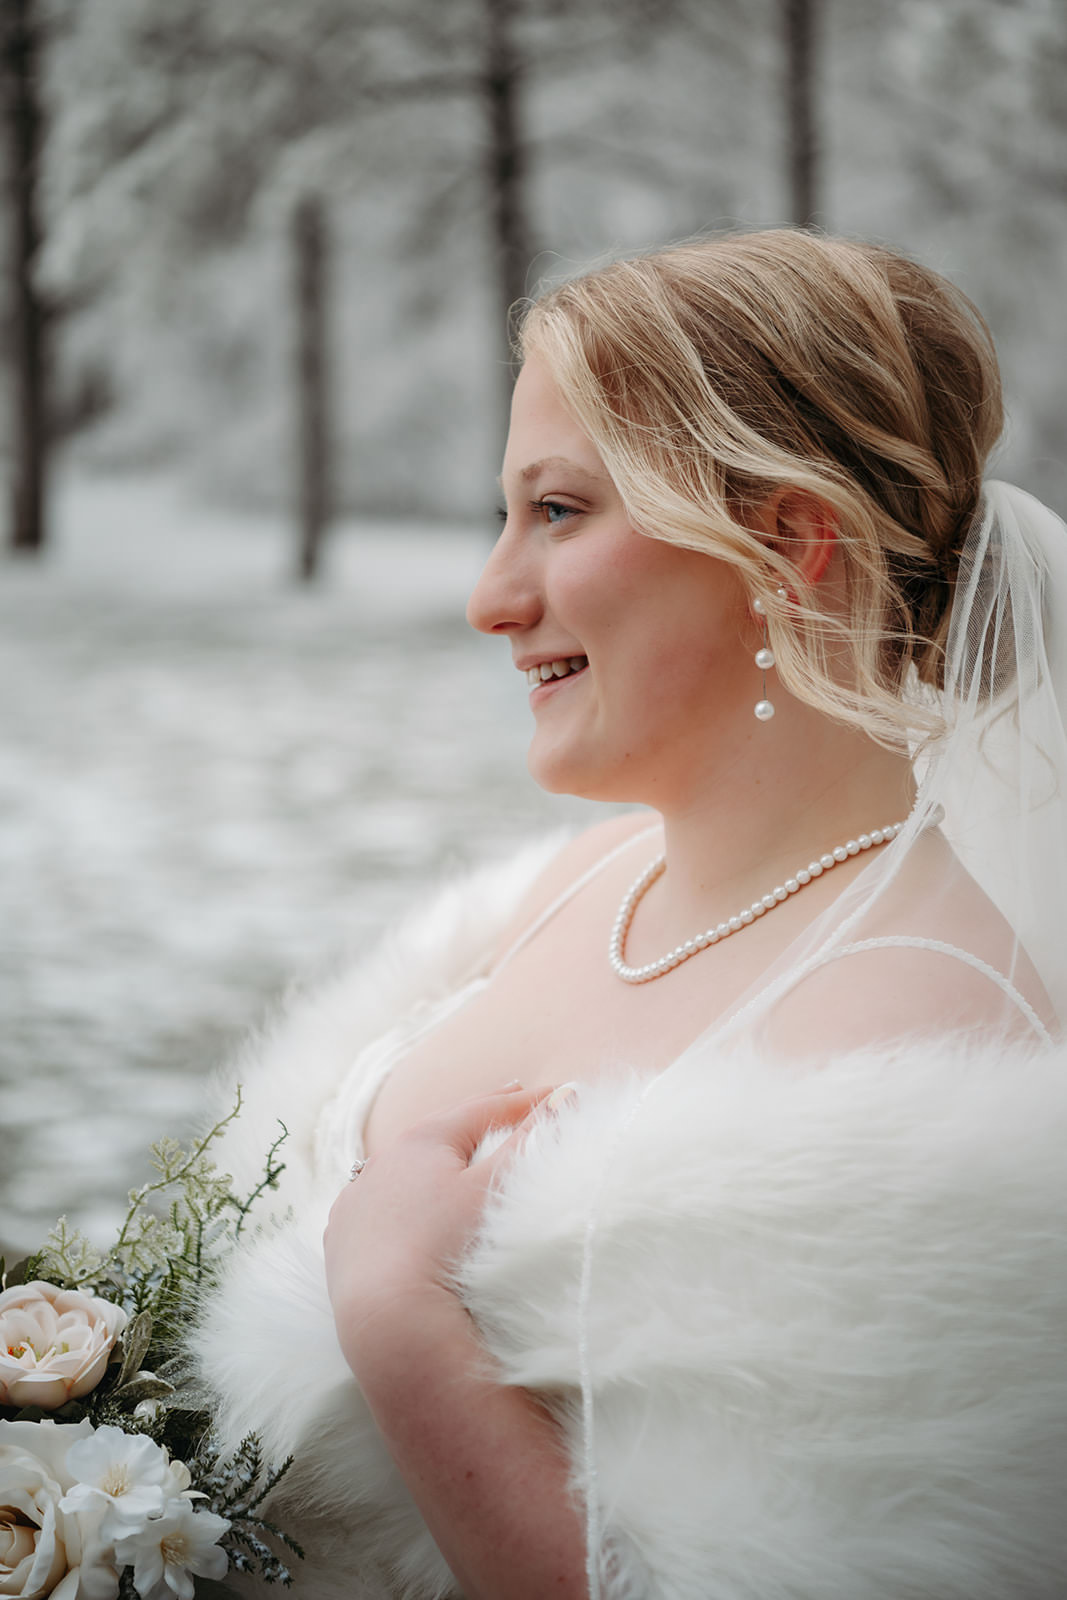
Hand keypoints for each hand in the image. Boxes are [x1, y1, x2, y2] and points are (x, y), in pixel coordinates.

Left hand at [323, 1083, 556, 1369]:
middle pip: (441, 1127)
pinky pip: (377, 1203)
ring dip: (436, 1152)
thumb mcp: (493, 1189)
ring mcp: (357, 1200)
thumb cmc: (446, 1245)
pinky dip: (400, 1193)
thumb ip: (529, 1141)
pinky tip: (406, 1199)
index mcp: (423, 1139)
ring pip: (405, 1163)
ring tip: (460, 1144)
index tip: (558, 1094)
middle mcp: (382, 1161)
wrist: (385, 1317)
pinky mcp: (342, 1238)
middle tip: (510, 1091)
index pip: (485, 1108)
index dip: (525, 1101)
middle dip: (479, 1112)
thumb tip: (569, 1094)